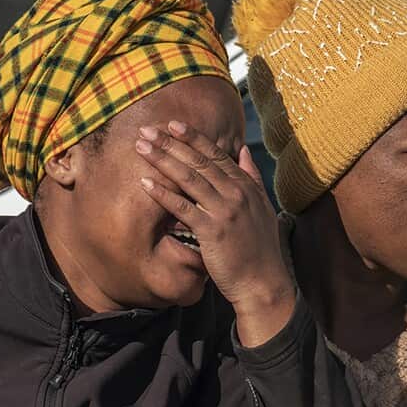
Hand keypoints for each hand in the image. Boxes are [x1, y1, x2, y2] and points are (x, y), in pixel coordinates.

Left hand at [136, 121, 294, 345]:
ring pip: (189, 178)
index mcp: (246, 186)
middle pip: (198, 161)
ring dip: (163, 159)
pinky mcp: (212, 230)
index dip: (193, 138)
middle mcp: (236, 193)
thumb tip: (243, 150)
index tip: (173, 124)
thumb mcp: (262, 207)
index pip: (216, 154)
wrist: (263, 282)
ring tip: (142, 148)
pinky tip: (145, 183)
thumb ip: (252, 177)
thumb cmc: (260, 249)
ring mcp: (224, 210)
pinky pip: (182, 207)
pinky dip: (163, 193)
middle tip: (148, 130)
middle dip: (171, 143)